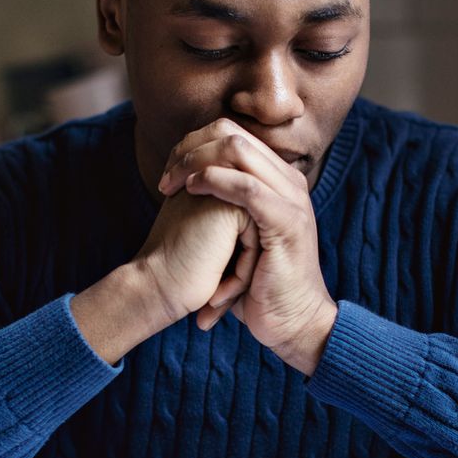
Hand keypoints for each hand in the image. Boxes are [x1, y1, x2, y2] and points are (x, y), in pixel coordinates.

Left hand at [158, 119, 337, 374]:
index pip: (232, 134)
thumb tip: (187, 183)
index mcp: (278, 180)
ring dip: (196, 163)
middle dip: (190, 150)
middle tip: (165, 178)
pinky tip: (191, 192)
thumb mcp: (239, 236)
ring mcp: (292, 200)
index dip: (193, 145)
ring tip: (172, 185)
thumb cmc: (259, 286)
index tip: (168, 171)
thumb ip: (224, 206)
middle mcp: (289, 182)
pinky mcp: (287, 223)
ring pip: (238, 152)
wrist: (291, 322)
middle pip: (233, 134)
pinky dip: (214, 182)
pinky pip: (247, 187)